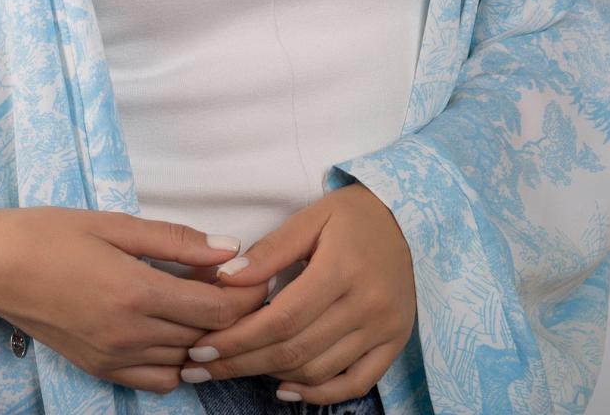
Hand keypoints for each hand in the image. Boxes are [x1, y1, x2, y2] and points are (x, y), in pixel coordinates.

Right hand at [0, 204, 272, 394]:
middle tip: (237, 285)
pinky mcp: (100, 370)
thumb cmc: (53, 233)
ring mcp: (114, 358)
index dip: (245, 295)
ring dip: (206, 337)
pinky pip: (157, 380)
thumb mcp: (115, 223)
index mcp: (137, 292)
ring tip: (204, 304)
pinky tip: (173, 331)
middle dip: (233, 314)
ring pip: (186, 362)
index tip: (253, 274)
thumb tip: (228, 249)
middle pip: (208, 338)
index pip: (217, 310)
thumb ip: (175, 239)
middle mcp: (130, 335)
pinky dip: (177, 361)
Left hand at [179, 181, 416, 404]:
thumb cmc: (352, 215)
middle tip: (201, 366)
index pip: (282, 318)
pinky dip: (319, 394)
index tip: (201, 346)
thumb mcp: (310, 218)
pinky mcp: (395, 343)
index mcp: (342, 269)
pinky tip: (285, 388)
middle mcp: (367, 306)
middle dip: (241, 362)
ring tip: (233, 368)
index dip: (238, 338)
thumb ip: (270, 250)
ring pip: (319, 371)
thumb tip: (226, 278)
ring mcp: (384, 329)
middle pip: (295, 349)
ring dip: (271, 376)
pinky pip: (355, 383)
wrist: (409, 220)